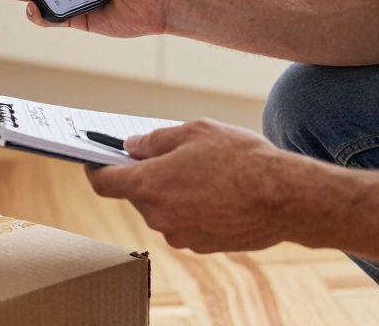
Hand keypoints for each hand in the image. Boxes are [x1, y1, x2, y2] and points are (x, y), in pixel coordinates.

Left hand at [85, 119, 306, 252]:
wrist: (285, 197)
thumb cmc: (240, 158)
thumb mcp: (195, 132)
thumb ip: (155, 140)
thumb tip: (132, 147)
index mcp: (149, 185)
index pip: (103, 183)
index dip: (94, 169)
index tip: (93, 160)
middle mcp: (158, 216)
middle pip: (137, 194)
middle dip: (148, 175)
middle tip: (171, 156)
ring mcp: (179, 235)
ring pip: (163, 209)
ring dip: (173, 192)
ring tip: (205, 172)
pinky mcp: (201, 246)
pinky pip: (185, 222)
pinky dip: (192, 208)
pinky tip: (218, 192)